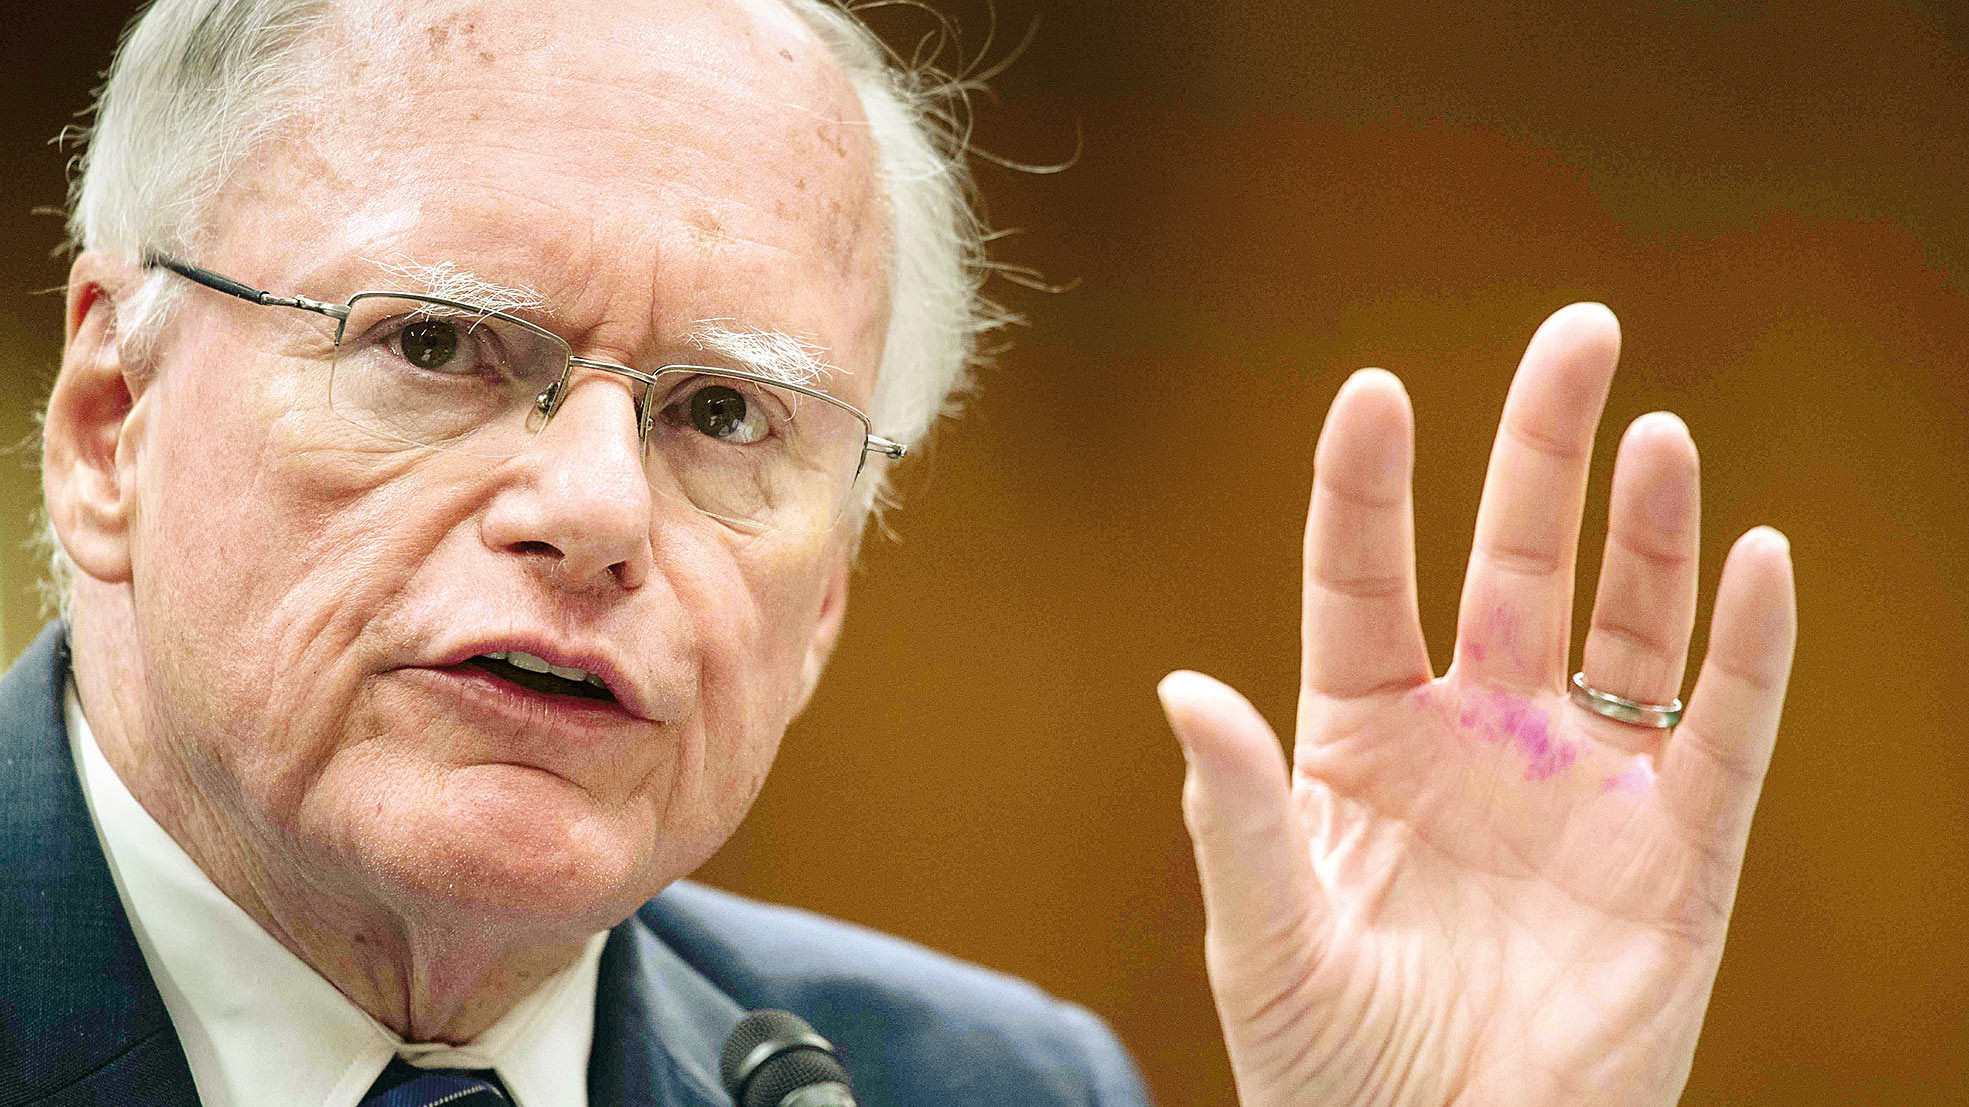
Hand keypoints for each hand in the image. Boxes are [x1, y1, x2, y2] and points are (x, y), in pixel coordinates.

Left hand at [1159, 304, 1796, 1104]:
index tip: (1374, 392)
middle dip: (1543, 447)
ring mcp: (1583, 786)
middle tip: (1579, 329)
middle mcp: (1477, 736)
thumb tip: (1183, 685)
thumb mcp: (1269, 942)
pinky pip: (1726, 735)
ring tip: (1651, 430)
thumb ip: (1240, 815)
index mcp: (1361, 739)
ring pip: (1627, 622)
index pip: (1363, 579)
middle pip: (1514, 560)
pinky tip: (1759, 559)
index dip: (1368, 487)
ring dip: (1649, 527)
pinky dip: (1751, 650)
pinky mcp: (1679, 856)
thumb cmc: (1333, 1072)